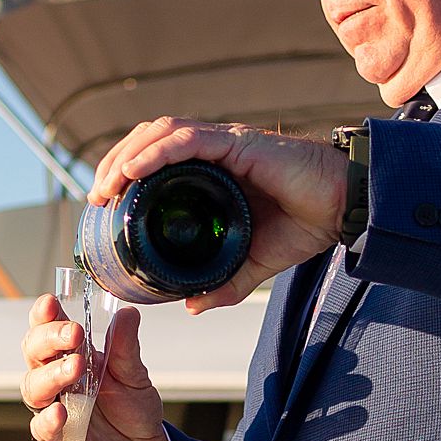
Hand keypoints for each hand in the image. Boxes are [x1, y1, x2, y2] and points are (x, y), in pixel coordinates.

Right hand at [20, 296, 173, 440]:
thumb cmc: (133, 409)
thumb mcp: (135, 374)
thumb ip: (126, 347)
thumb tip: (127, 312)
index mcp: (71, 354)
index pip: (47, 328)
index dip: (44, 314)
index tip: (52, 302)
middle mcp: (56, 378)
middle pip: (34, 352)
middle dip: (50, 338)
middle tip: (74, 334)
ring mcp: (53, 407)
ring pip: (34, 387)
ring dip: (52, 374)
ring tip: (75, 368)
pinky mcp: (58, 438)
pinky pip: (42, 428)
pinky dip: (48, 419)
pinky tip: (60, 412)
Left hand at [88, 117, 346, 310]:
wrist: (343, 207)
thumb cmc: (307, 222)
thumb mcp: (255, 262)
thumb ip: (225, 283)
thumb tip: (194, 306)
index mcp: (213, 171)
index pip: (156, 157)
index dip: (124, 171)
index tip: (103, 200)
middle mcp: (213, 150)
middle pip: (149, 139)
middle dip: (116, 162)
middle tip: (96, 196)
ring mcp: (224, 143)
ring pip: (161, 133)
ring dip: (127, 156)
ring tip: (107, 185)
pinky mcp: (238, 143)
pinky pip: (187, 140)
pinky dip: (155, 153)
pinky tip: (134, 170)